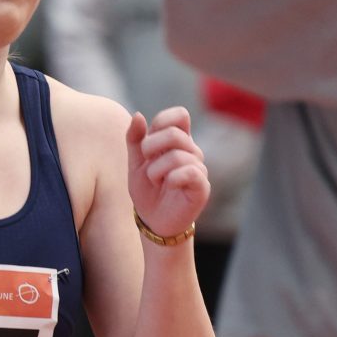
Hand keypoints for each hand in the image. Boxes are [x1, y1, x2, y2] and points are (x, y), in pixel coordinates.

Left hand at [127, 108, 209, 240]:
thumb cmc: (147, 191)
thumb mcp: (135, 164)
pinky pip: (189, 172)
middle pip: (174, 133)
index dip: (162, 122)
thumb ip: (134, 140)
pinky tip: (169, 186)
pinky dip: (172, 179)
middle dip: (151, 148)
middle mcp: (192, 152)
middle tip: (147, 167)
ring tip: (156, 182)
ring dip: (157, 171)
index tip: (147, 143)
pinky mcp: (202, 186)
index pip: (180, 115)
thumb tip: (138, 115)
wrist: (154, 221)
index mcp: (179, 141)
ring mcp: (199, 168)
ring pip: (177, 155)